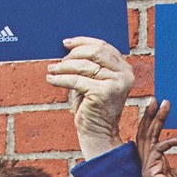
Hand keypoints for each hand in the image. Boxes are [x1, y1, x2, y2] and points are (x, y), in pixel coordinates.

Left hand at [49, 37, 134, 160]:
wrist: (98, 135)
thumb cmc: (93, 108)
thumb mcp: (93, 82)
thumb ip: (88, 65)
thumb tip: (67, 48)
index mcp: (124, 69)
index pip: (103, 46)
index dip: (83, 42)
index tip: (66, 43)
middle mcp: (124, 74)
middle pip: (95, 52)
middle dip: (73, 54)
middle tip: (59, 60)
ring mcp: (116, 83)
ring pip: (84, 66)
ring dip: (64, 67)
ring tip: (51, 69)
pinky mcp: (104, 92)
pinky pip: (76, 80)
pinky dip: (61, 79)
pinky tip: (51, 79)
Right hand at [136, 101, 176, 176]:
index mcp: (157, 162)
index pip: (152, 137)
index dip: (154, 121)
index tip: (161, 106)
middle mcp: (149, 163)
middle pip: (146, 134)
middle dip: (151, 115)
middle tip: (157, 98)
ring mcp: (148, 167)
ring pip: (147, 138)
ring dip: (155, 120)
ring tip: (163, 104)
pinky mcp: (150, 172)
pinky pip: (158, 149)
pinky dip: (169, 141)